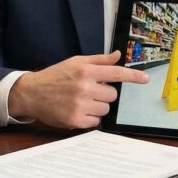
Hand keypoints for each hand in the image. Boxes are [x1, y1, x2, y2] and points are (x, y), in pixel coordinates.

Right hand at [8, 51, 149, 128]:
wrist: (32, 93)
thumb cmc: (55, 76)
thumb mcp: (75, 63)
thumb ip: (98, 60)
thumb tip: (117, 56)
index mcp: (85, 71)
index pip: (116, 73)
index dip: (133, 76)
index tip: (145, 79)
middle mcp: (84, 88)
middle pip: (112, 94)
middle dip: (104, 93)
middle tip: (89, 91)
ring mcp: (79, 105)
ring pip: (105, 108)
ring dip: (97, 106)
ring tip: (81, 100)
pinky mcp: (75, 120)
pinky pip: (96, 121)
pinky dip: (90, 117)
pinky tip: (77, 110)